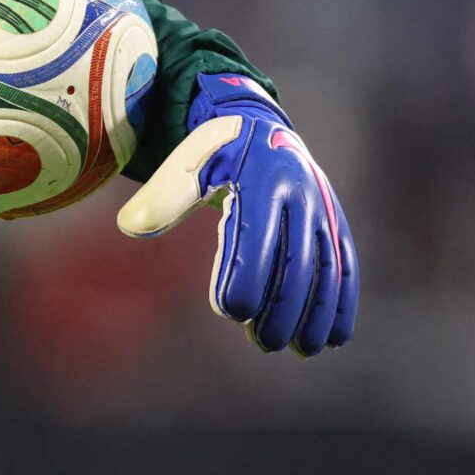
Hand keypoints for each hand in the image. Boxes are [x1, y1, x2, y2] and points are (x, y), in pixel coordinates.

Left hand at [116, 73, 357, 355]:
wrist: (261, 125)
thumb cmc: (216, 153)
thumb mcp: (189, 163)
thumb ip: (164, 195)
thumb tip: (129, 224)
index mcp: (262, 177)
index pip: (256, 235)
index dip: (247, 275)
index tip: (231, 311)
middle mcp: (300, 192)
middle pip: (298, 260)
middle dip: (283, 306)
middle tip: (263, 343)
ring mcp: (322, 208)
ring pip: (328, 266)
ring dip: (318, 312)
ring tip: (301, 349)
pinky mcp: (334, 221)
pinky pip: (345, 263)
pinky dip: (344, 302)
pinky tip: (334, 338)